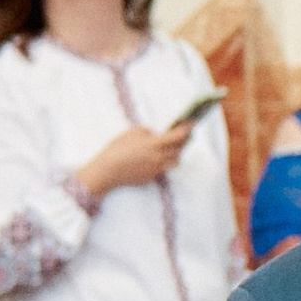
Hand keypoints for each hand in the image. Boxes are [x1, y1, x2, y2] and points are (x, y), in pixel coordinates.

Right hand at [77, 122, 193, 198]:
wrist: (107, 171)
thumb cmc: (117, 149)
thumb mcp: (131, 132)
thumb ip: (147, 132)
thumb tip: (154, 135)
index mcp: (154, 144)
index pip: (178, 136)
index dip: (187, 128)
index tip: (192, 122)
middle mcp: (159, 158)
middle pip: (180, 149)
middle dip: (185, 140)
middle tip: (187, 133)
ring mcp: (156, 169)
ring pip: (175, 161)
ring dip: (177, 152)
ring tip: (175, 145)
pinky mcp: (151, 177)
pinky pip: (163, 168)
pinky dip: (164, 161)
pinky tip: (159, 156)